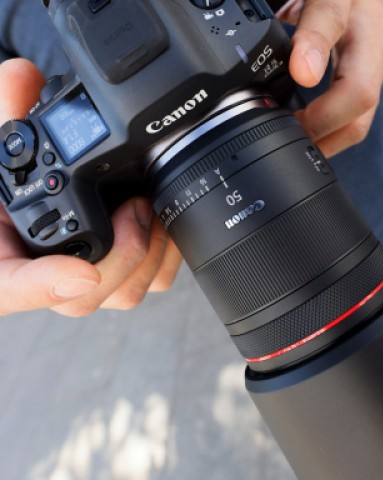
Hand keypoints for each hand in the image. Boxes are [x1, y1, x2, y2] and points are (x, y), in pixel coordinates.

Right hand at [0, 59, 181, 316]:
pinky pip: (147, 284)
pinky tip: (164, 223)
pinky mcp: (115, 278)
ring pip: (123, 295)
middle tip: (136, 207)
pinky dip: (164, 256)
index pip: (11, 290)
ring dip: (148, 253)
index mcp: (3, 261)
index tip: (82, 272)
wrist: (27, 207)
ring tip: (149, 209)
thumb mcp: (2, 152)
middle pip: (86, 298)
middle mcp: (45, 279)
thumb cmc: (10, 192)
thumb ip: (6, 113)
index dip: (45, 286)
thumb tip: (22, 76)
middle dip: (123, 253)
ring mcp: (84, 283)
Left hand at [277, 0, 382, 156]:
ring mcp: (370, 71)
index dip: (323, 119)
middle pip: (357, 124)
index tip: (290, 122)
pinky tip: (303, 123)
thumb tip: (303, 72)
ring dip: (322, 137)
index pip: (357, 96)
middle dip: (322, 142)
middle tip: (287, 143)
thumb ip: (317, 29)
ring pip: (353, 121)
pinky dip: (323, 121)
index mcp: (369, 45)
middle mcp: (373, 65)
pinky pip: (347, 108)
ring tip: (291, 138)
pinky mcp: (361, 72)